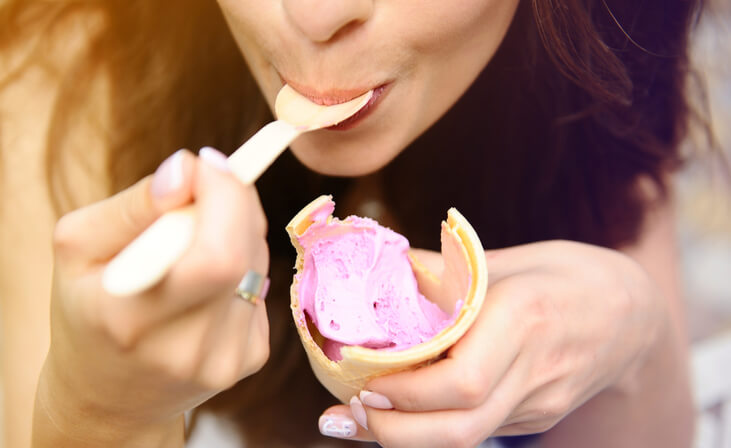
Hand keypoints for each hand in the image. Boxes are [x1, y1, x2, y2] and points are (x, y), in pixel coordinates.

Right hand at [34, 148, 270, 444]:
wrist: (109, 397)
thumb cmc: (87, 310)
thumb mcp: (77, 249)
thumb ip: (132, 205)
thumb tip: (188, 170)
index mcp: (130, 321)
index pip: (214, 255)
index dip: (223, 196)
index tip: (204, 164)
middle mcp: (186, 350)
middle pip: (244, 256)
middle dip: (234, 201)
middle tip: (207, 184)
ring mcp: (224, 360)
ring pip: (257, 264)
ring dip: (238, 229)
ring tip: (198, 233)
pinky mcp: (248, 360)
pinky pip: (259, 287)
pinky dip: (240, 263)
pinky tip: (207, 276)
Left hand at [318, 241, 662, 446]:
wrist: (633, 313)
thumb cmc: (566, 274)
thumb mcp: (507, 258)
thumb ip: (444, 270)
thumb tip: (379, 269)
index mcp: (524, 319)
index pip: (462, 381)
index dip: (405, 392)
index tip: (361, 378)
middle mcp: (534, 370)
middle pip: (461, 429)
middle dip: (394, 431)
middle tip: (347, 413)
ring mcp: (540, 401)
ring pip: (468, 438)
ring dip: (406, 437)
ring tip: (359, 417)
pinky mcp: (538, 415)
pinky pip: (480, 430)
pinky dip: (432, 427)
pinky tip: (401, 411)